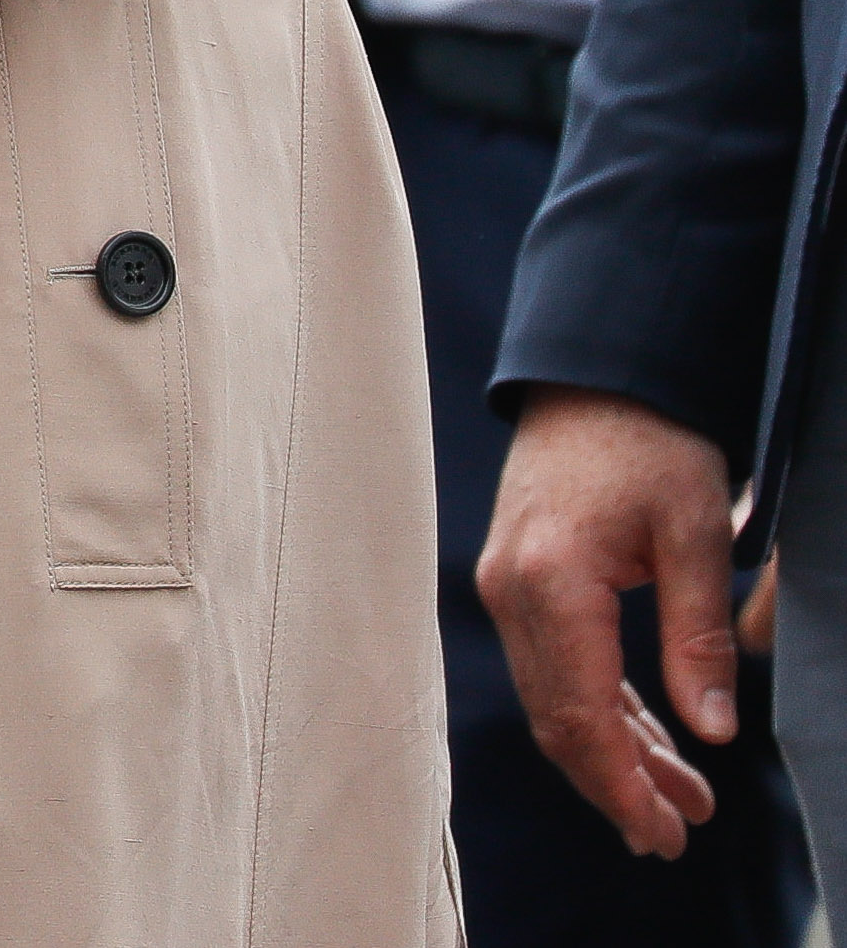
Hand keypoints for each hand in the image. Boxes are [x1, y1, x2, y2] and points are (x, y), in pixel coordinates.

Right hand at [480, 388, 742, 857]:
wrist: (594, 379)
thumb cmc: (649, 442)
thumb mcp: (695, 533)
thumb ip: (699, 633)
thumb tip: (710, 730)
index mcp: (551, 580)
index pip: (580, 713)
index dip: (620, 783)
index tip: (662, 833)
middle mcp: (510, 591)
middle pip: (557, 719)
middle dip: (614, 785)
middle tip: (672, 837)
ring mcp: (504, 586)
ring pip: (553, 699)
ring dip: (611, 754)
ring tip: (678, 800)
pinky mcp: (516, 581)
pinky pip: (552, 667)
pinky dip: (598, 711)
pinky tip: (646, 742)